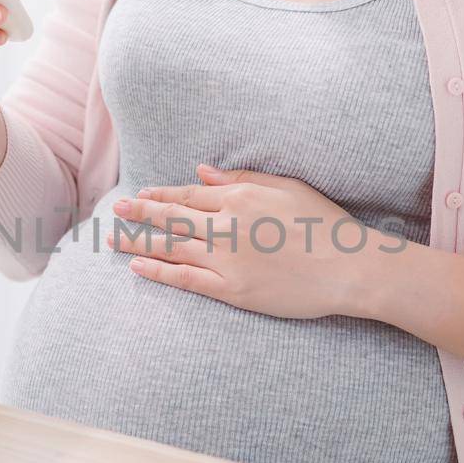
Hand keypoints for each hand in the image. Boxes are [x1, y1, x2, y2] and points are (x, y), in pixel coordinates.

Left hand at [107, 164, 397, 319]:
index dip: (162, 196)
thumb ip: (241, 178)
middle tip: (116, 212)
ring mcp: (227, 260)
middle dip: (140, 214)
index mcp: (240, 198)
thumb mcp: (286, 187)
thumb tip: (202, 172)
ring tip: (115, 239)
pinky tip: (139, 267)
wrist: (348, 267)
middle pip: (172, 218)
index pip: (189, 195)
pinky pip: (187, 280)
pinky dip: (160, 272)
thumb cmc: (323, 224)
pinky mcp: (233, 290)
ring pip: (172, 248)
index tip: (141, 196)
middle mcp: (227, 226)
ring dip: (140, 242)